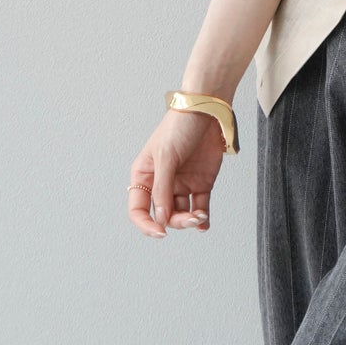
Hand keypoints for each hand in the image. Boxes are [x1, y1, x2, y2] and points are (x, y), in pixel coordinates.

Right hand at [127, 107, 227, 238]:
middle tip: (191, 218)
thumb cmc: (179, 128)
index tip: (160, 232)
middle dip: (176, 221)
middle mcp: (161, 183)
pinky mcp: (201, 183)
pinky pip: (199, 207)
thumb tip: (161, 219)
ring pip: (181, 213)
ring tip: (200, 216)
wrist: (207, 111)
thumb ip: (163, 189)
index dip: (146, 224)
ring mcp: (181, 184)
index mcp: (144, 176)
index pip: (138, 209)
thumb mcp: (166, 157)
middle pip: (163, 214)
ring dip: (190, 220)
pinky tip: (204, 223)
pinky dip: (202, 218)